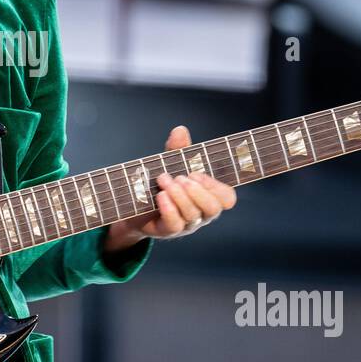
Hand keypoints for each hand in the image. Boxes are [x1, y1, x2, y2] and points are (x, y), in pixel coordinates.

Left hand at [104, 125, 236, 251]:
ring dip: (178, 195)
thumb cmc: (161, 183)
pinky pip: (175, 224)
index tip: (195, 173)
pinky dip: (169, 208)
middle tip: (180, 178)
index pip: (227, 198)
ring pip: (193, 215)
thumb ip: (178, 149)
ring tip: (163, 180)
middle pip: (213, 208)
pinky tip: (160, 196)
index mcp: (208, 197)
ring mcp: (186, 224)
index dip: (215, 186)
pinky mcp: (168, 231)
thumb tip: (180, 130)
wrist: (133, 205)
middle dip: (197, 191)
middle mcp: (201, 213)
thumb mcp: (170, 163)